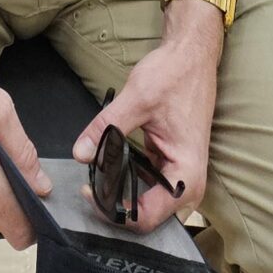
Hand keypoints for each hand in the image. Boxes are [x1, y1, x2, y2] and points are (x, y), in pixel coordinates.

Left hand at [74, 19, 221, 234]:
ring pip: (146, 203)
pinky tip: (110, 165)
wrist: (192, 56)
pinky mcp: (172, 166)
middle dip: (116, 206)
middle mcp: (188, 185)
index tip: (89, 191)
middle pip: (146, 217)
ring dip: (121, 194)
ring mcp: (180, 177)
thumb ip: (106, 127)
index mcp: (186, 175)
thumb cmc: (174, 75)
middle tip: (88, 186)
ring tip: (95, 177)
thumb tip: (80, 153)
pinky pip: (148, 186)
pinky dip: (128, 179)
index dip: (113, 210)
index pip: (145, 216)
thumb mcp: (137, 98)